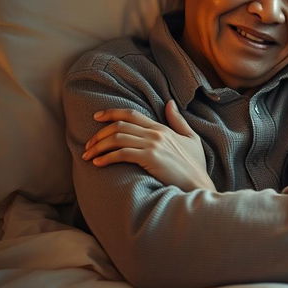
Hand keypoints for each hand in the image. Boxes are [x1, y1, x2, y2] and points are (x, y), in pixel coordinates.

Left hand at [82, 100, 215, 191]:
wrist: (198, 184)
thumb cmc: (195, 166)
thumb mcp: (191, 138)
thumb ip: (178, 121)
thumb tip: (170, 103)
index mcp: (162, 128)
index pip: (131, 114)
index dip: (111, 113)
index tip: (96, 117)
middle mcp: (155, 133)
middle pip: (119, 126)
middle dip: (99, 134)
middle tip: (88, 144)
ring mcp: (153, 145)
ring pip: (117, 138)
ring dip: (98, 146)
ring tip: (88, 155)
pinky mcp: (150, 159)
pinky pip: (121, 153)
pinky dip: (106, 157)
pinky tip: (98, 163)